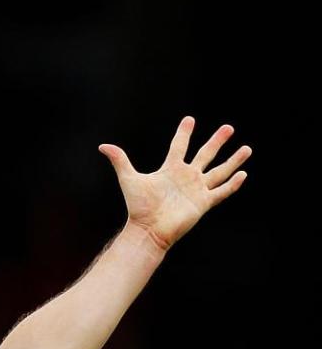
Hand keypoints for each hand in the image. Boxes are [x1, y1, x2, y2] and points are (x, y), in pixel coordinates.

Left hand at [98, 116, 251, 251]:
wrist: (148, 229)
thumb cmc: (138, 207)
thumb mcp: (129, 179)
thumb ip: (120, 161)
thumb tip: (102, 146)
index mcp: (170, 169)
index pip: (179, 146)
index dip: (184, 133)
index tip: (190, 119)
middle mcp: (186, 177)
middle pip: (205, 154)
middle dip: (217, 141)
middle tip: (228, 127)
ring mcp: (196, 189)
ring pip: (219, 171)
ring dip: (233, 160)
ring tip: (247, 148)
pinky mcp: (203, 202)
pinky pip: (221, 191)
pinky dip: (232, 184)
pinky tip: (243, 174)